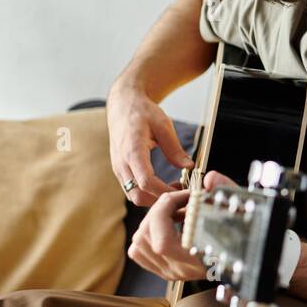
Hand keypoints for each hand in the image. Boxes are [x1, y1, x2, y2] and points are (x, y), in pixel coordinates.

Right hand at [107, 80, 195, 205]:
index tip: (183, 191)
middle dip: (159, 200)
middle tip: (181, 194)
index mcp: (132, 150)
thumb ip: (174, 148)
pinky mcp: (120, 170)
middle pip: (137, 195)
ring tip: (174, 188)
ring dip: (153, 198)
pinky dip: (147, 193)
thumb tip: (188, 166)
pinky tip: (163, 185)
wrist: (123, 105)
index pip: (146, 181)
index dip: (165, 191)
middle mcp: (121, 163)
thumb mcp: (163, 125)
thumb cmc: (142, 112)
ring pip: (133, 195)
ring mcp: (118, 168)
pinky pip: (131, 189)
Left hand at [127, 171, 236, 281]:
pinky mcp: (166, 269)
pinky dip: (146, 233)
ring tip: (172, 211)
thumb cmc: (246, 231)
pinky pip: (139, 251)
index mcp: (198, 260)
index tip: (182, 195)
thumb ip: (226, 191)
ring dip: (151, 220)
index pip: (162, 242)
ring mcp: (170, 271)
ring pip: (138, 243)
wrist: (248, 254)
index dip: (165, 210)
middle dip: (158, 210)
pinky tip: (165, 224)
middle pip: (146, 238)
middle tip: (178, 199)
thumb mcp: (241, 208)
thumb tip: (210, 179)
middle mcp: (181, 269)